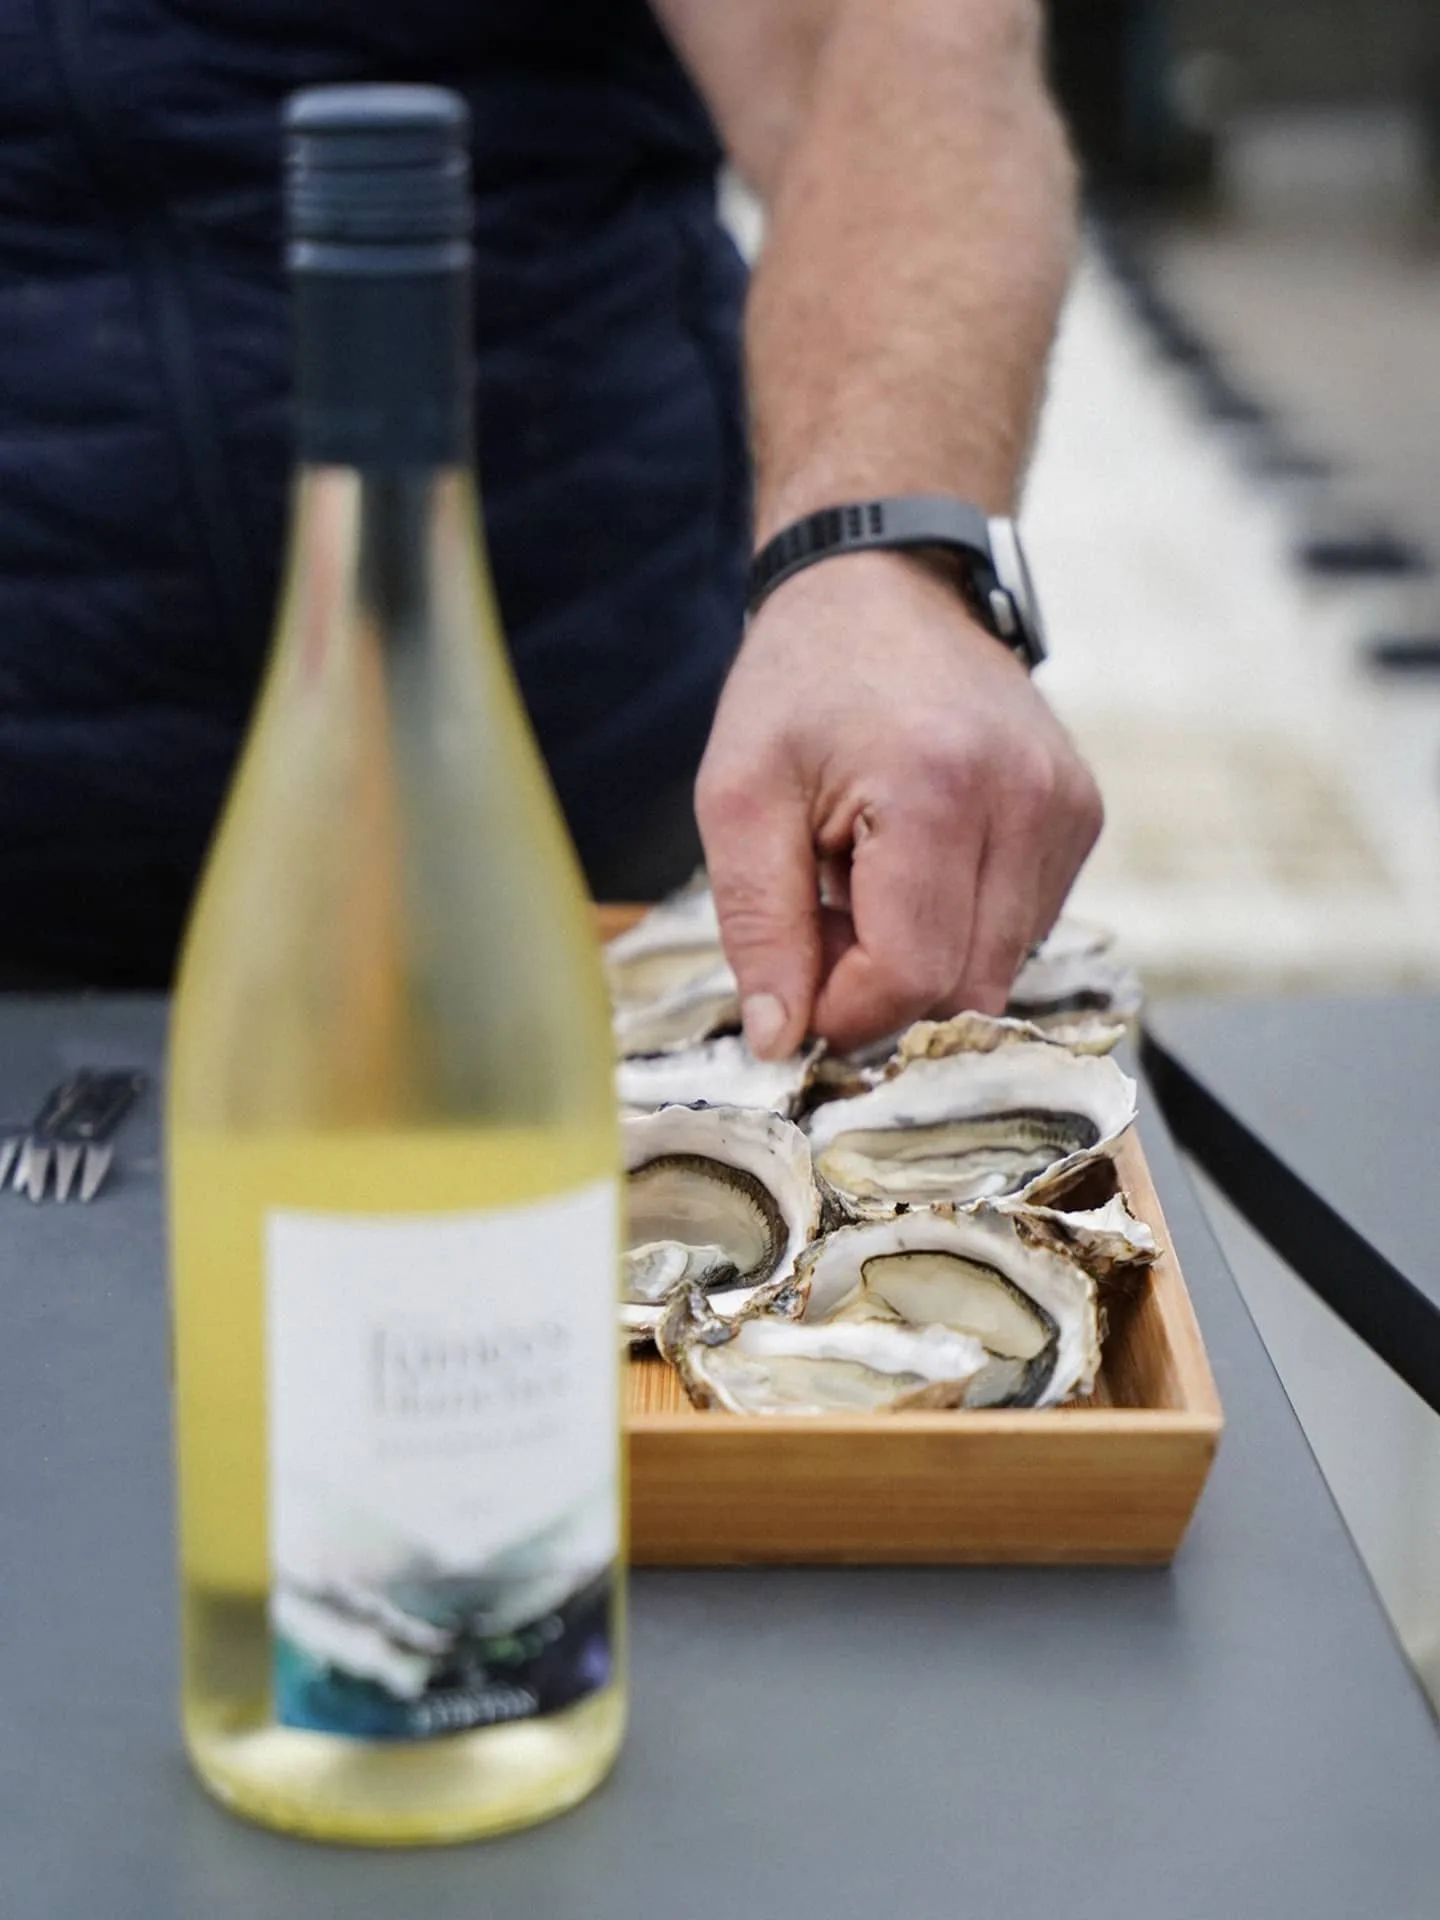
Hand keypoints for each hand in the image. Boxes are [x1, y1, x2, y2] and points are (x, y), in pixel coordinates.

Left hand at [695, 550, 1102, 1057]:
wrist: (886, 584)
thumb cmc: (800, 685)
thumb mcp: (737, 797)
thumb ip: (758, 927)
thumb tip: (782, 1044)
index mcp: (938, 789)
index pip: (913, 977)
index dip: (844, 1009)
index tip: (796, 977)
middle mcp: (1029, 802)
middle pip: (965, 991)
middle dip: (883, 989)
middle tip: (825, 916)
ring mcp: (1069, 809)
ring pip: (998, 971)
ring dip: (922, 958)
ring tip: (867, 878)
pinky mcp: (1082, 816)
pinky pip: (1022, 929)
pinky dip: (960, 926)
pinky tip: (915, 865)